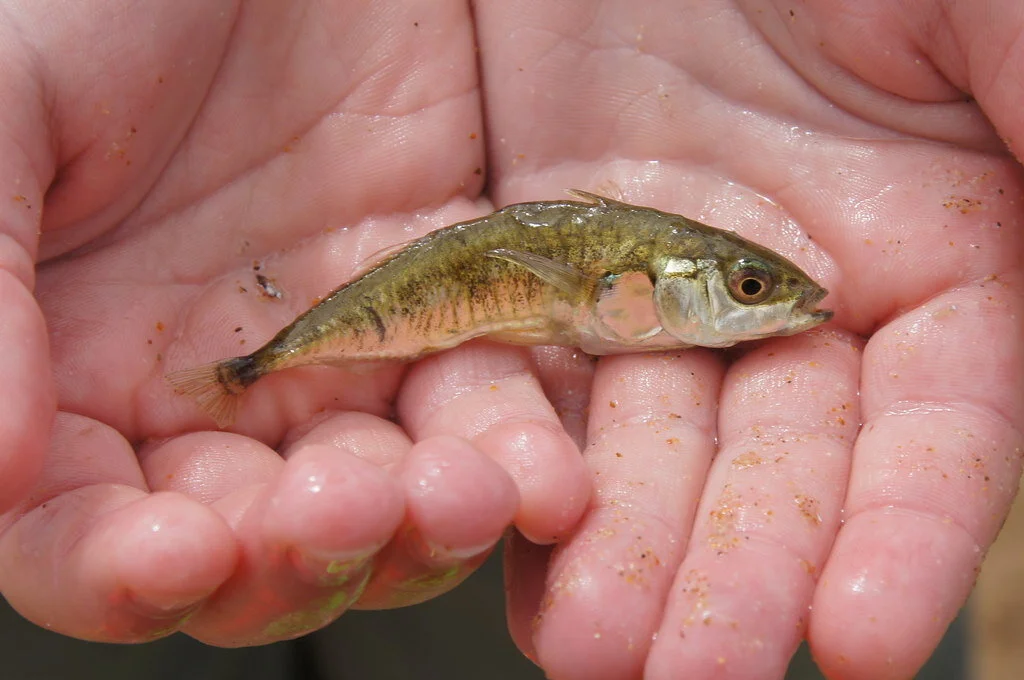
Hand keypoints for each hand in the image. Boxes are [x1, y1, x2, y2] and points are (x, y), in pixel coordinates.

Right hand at [0, 1, 588, 645]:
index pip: (88, 534)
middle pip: (255, 551)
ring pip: (383, 510)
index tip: (174, 554)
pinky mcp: (447, 316)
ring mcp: (341, 365)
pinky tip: (539, 474)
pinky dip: (516, 456)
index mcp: (80, 371)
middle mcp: (216, 398)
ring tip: (462, 494)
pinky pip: (485, 415)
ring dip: (424, 531)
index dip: (122, 570)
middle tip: (339, 508)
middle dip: (299, 555)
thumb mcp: (8, 110)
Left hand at [486, 2, 1023, 678]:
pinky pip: (546, 377)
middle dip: (739, 576)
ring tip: (594, 655)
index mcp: (940, 256)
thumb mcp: (990, 14)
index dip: (906, 538)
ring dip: (628, 554)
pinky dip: (536, 463)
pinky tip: (521, 551)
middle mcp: (803, 298)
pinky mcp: (561, 258)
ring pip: (655, 446)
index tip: (867, 643)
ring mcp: (672, 283)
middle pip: (778, 471)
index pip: (937, 438)